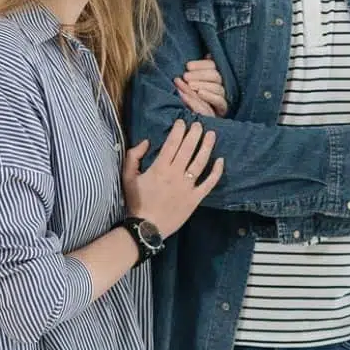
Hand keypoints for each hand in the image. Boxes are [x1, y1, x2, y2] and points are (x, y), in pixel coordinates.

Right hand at [123, 120, 223, 236]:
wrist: (146, 228)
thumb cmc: (136, 202)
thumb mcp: (128, 177)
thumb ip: (134, 157)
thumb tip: (147, 142)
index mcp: (160, 168)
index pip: (172, 143)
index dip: (179, 130)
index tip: (182, 122)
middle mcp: (176, 174)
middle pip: (188, 149)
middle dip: (195, 134)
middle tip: (199, 124)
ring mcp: (187, 187)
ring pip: (200, 162)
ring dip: (207, 147)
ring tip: (211, 135)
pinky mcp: (195, 198)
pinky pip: (209, 183)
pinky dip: (216, 172)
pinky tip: (221, 160)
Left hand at [176, 58, 227, 116]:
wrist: (198, 117)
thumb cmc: (193, 96)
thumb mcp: (192, 81)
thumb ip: (196, 70)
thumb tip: (205, 54)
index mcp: (216, 74)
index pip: (212, 65)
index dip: (200, 65)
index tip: (187, 66)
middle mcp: (222, 84)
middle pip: (215, 76)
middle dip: (200, 75)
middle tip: (186, 77)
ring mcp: (224, 96)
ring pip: (217, 88)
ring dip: (203, 85)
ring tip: (190, 85)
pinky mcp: (223, 108)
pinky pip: (220, 101)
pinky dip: (209, 96)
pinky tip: (199, 93)